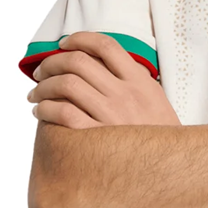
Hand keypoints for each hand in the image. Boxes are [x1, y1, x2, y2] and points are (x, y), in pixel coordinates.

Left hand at [27, 32, 180, 128]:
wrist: (171, 168)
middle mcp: (125, 94)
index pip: (106, 46)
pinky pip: (63, 114)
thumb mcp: (155, 99)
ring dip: (43, 86)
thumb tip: (101, 65)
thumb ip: (133, 79)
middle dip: (51, 62)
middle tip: (41, 71)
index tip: (63, 44)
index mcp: (140, 81)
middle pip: (79, 62)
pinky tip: (41, 112)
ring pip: (66, 85)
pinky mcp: (97, 137)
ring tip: (36, 93)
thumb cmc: (159, 135)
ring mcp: (111, 115)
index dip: (79, 39)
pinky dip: (45, 108)